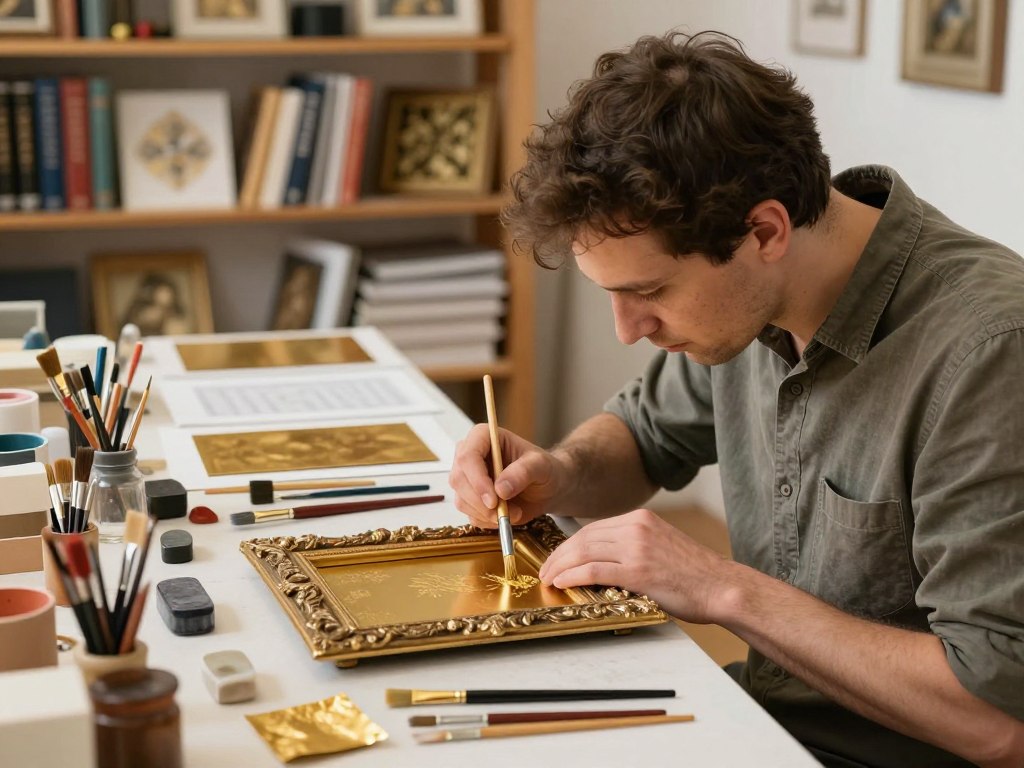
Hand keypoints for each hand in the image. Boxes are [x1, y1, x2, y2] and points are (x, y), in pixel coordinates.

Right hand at [448, 423, 566, 528]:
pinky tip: (507, 514)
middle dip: (480, 501)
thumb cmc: (544, 469)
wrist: (547, 488)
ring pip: (462, 500)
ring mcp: (468, 478)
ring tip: (515, 511)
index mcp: (483, 437)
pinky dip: (489, 521)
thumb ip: (523, 472)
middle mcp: (470, 455)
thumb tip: (500, 489)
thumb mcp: (541, 466)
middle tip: (504, 512)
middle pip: (459, 479)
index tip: (493, 499)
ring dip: (487, 513)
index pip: (467, 456)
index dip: (477, 479)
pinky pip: (470, 515)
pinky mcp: (470, 499)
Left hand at [538, 508, 740, 622]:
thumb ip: (632, 544)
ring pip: (584, 552)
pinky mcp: (638, 571)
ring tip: (549, 579)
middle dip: (559, 555)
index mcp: (641, 519)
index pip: (593, 528)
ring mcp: (637, 548)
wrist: (721, 587)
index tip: (557, 558)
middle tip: (545, 570)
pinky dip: (573, 576)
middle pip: (583, 538)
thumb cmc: (694, 574)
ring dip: (560, 567)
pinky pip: (594, 570)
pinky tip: (562, 583)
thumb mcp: (660, 545)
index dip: (569, 544)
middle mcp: (636, 527)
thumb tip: (601, 558)